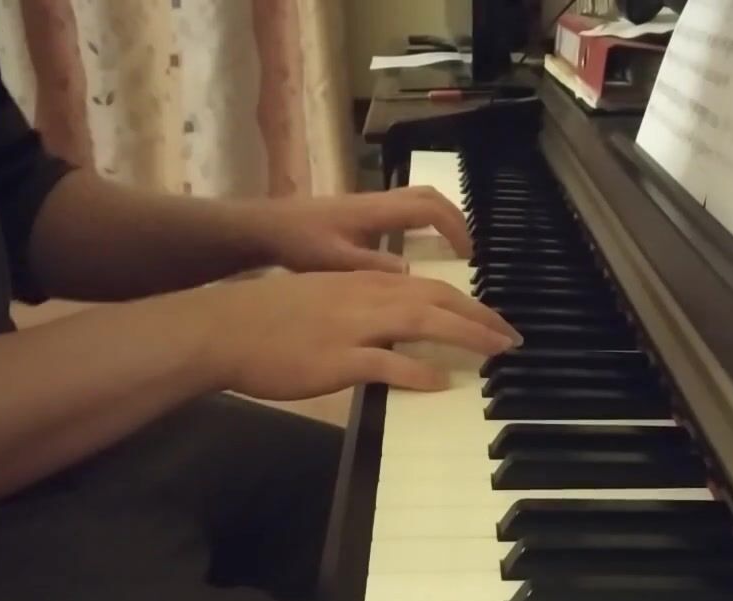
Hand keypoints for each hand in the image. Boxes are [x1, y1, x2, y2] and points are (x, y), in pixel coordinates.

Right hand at [177, 271, 519, 398]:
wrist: (222, 328)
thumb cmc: (266, 319)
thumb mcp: (322, 301)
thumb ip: (360, 308)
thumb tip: (393, 329)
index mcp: (363, 283)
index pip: (430, 288)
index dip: (468, 302)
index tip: (493, 318)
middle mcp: (365, 297)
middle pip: (438, 300)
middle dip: (481, 318)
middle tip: (511, 338)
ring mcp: (352, 327)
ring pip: (423, 323)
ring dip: (465, 336)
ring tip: (495, 353)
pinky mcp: (337, 359)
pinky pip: (387, 363)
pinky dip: (418, 371)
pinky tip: (443, 381)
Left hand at [247, 187, 470, 273]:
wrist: (264, 228)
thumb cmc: (297, 243)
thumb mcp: (334, 261)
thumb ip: (372, 267)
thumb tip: (411, 272)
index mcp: (376, 211)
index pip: (429, 208)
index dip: (455, 227)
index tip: (468, 255)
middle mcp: (377, 202)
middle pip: (429, 196)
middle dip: (455, 218)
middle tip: (467, 249)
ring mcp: (368, 205)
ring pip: (416, 200)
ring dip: (439, 218)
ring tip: (451, 249)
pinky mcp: (359, 213)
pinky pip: (403, 209)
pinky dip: (421, 223)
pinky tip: (416, 250)